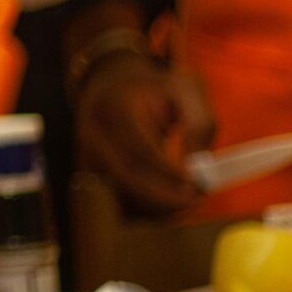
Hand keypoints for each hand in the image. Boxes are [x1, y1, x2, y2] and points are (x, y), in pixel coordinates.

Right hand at [71, 52, 210, 217]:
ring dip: (156, 205)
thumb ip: (199, 125)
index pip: (139, 146)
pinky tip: (168, 198)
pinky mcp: (91, 171)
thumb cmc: (157, 89)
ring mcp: (88, 154)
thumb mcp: (185, 90)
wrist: (114, 84)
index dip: (168, 170)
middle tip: (196, 199)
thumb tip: (202, 171)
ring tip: (187, 197)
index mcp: (115, 106)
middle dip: (164, 195)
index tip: (196, 183)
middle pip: (125, 175)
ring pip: (121, 193)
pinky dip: (145, 207)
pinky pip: (117, 199)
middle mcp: (94, 132)